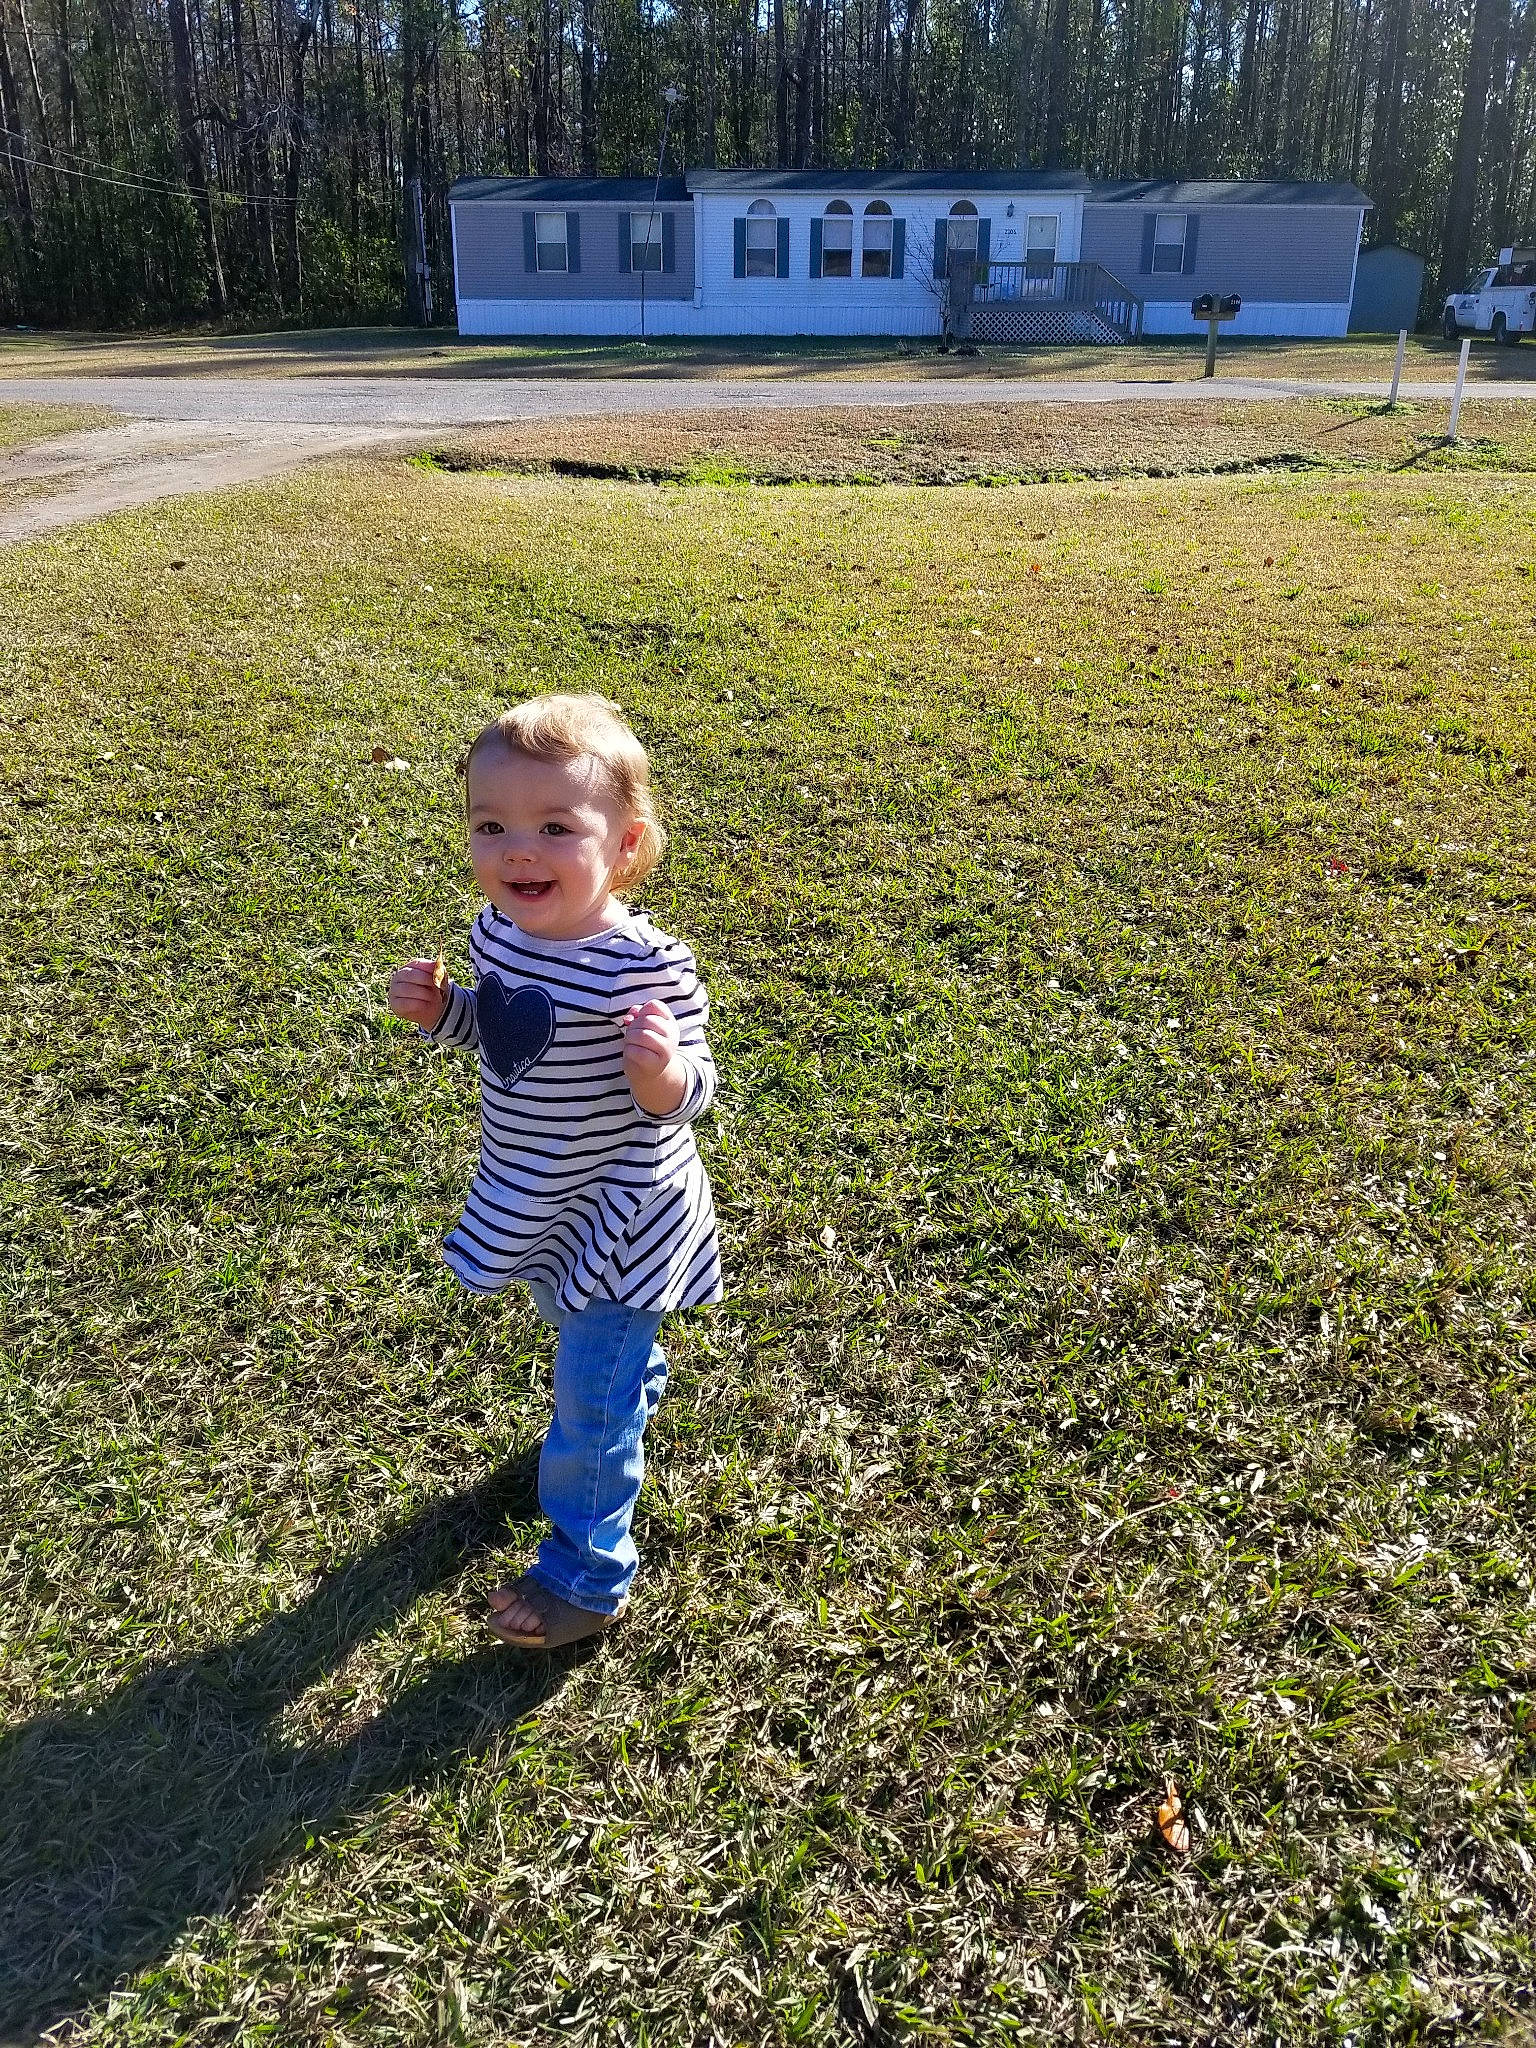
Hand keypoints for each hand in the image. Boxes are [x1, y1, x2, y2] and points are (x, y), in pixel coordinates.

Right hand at [388, 956, 448, 1031]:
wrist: (429, 1009)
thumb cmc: (433, 990)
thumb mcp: (438, 979)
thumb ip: (438, 971)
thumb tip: (437, 965)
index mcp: (409, 967)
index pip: (417, 963)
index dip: (429, 969)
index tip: (439, 975)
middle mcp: (398, 977)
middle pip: (410, 975)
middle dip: (426, 981)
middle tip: (437, 987)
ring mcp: (394, 990)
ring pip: (407, 989)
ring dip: (423, 994)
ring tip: (431, 998)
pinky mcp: (395, 1004)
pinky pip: (405, 1003)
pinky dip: (418, 1004)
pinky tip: (425, 1004)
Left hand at [622, 998, 687, 1115]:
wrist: (649, 1072)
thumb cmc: (643, 1045)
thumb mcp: (643, 1027)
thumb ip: (638, 1015)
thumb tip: (632, 1014)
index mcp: (670, 1022)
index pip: (655, 1005)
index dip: (641, 1011)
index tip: (639, 1020)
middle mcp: (671, 1035)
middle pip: (646, 1019)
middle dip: (633, 1026)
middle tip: (632, 1035)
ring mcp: (666, 1050)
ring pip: (641, 1035)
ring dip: (629, 1038)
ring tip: (630, 1043)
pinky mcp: (655, 1064)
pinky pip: (635, 1051)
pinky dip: (628, 1051)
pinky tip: (631, 1053)